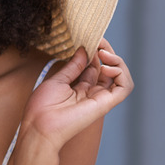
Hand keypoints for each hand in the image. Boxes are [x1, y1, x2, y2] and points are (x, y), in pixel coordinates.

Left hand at [19, 38, 133, 152]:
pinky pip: (125, 88)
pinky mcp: (105, 104)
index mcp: (80, 87)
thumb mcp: (58, 80)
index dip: (95, 51)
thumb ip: (74, 66)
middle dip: (107, 52)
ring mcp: (100, 98)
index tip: (90, 38)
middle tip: (98, 41)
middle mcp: (92, 92)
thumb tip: (84, 49)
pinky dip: (120, 74)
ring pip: (121, 77)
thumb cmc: (43, 106)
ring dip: (117, 61)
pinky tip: (106, 67)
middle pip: (109, 69)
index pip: (96, 65)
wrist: (40, 126)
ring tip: (103, 53)